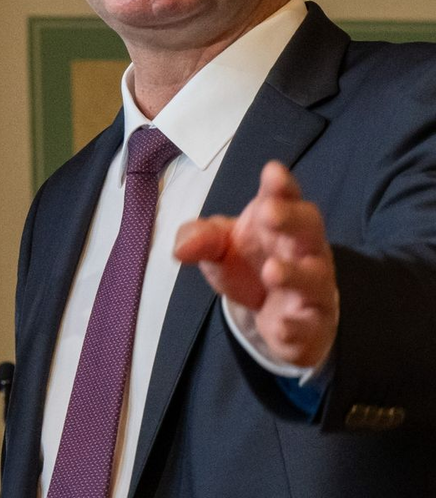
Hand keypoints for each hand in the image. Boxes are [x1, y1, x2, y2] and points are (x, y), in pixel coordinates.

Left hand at [174, 161, 337, 370]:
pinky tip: (280, 324)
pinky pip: (310, 324)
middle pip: (309, 229)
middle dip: (291, 219)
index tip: (272, 172)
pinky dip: (297, 325)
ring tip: (271, 270)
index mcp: (279, 222)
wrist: (269, 312)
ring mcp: (311, 287)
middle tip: (269, 213)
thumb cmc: (247, 262)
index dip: (281, 185)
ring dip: (295, 274)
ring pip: (314, 278)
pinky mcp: (311, 323)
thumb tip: (181, 248)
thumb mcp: (217, 246)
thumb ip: (200, 239)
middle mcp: (303, 250)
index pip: (285, 198)